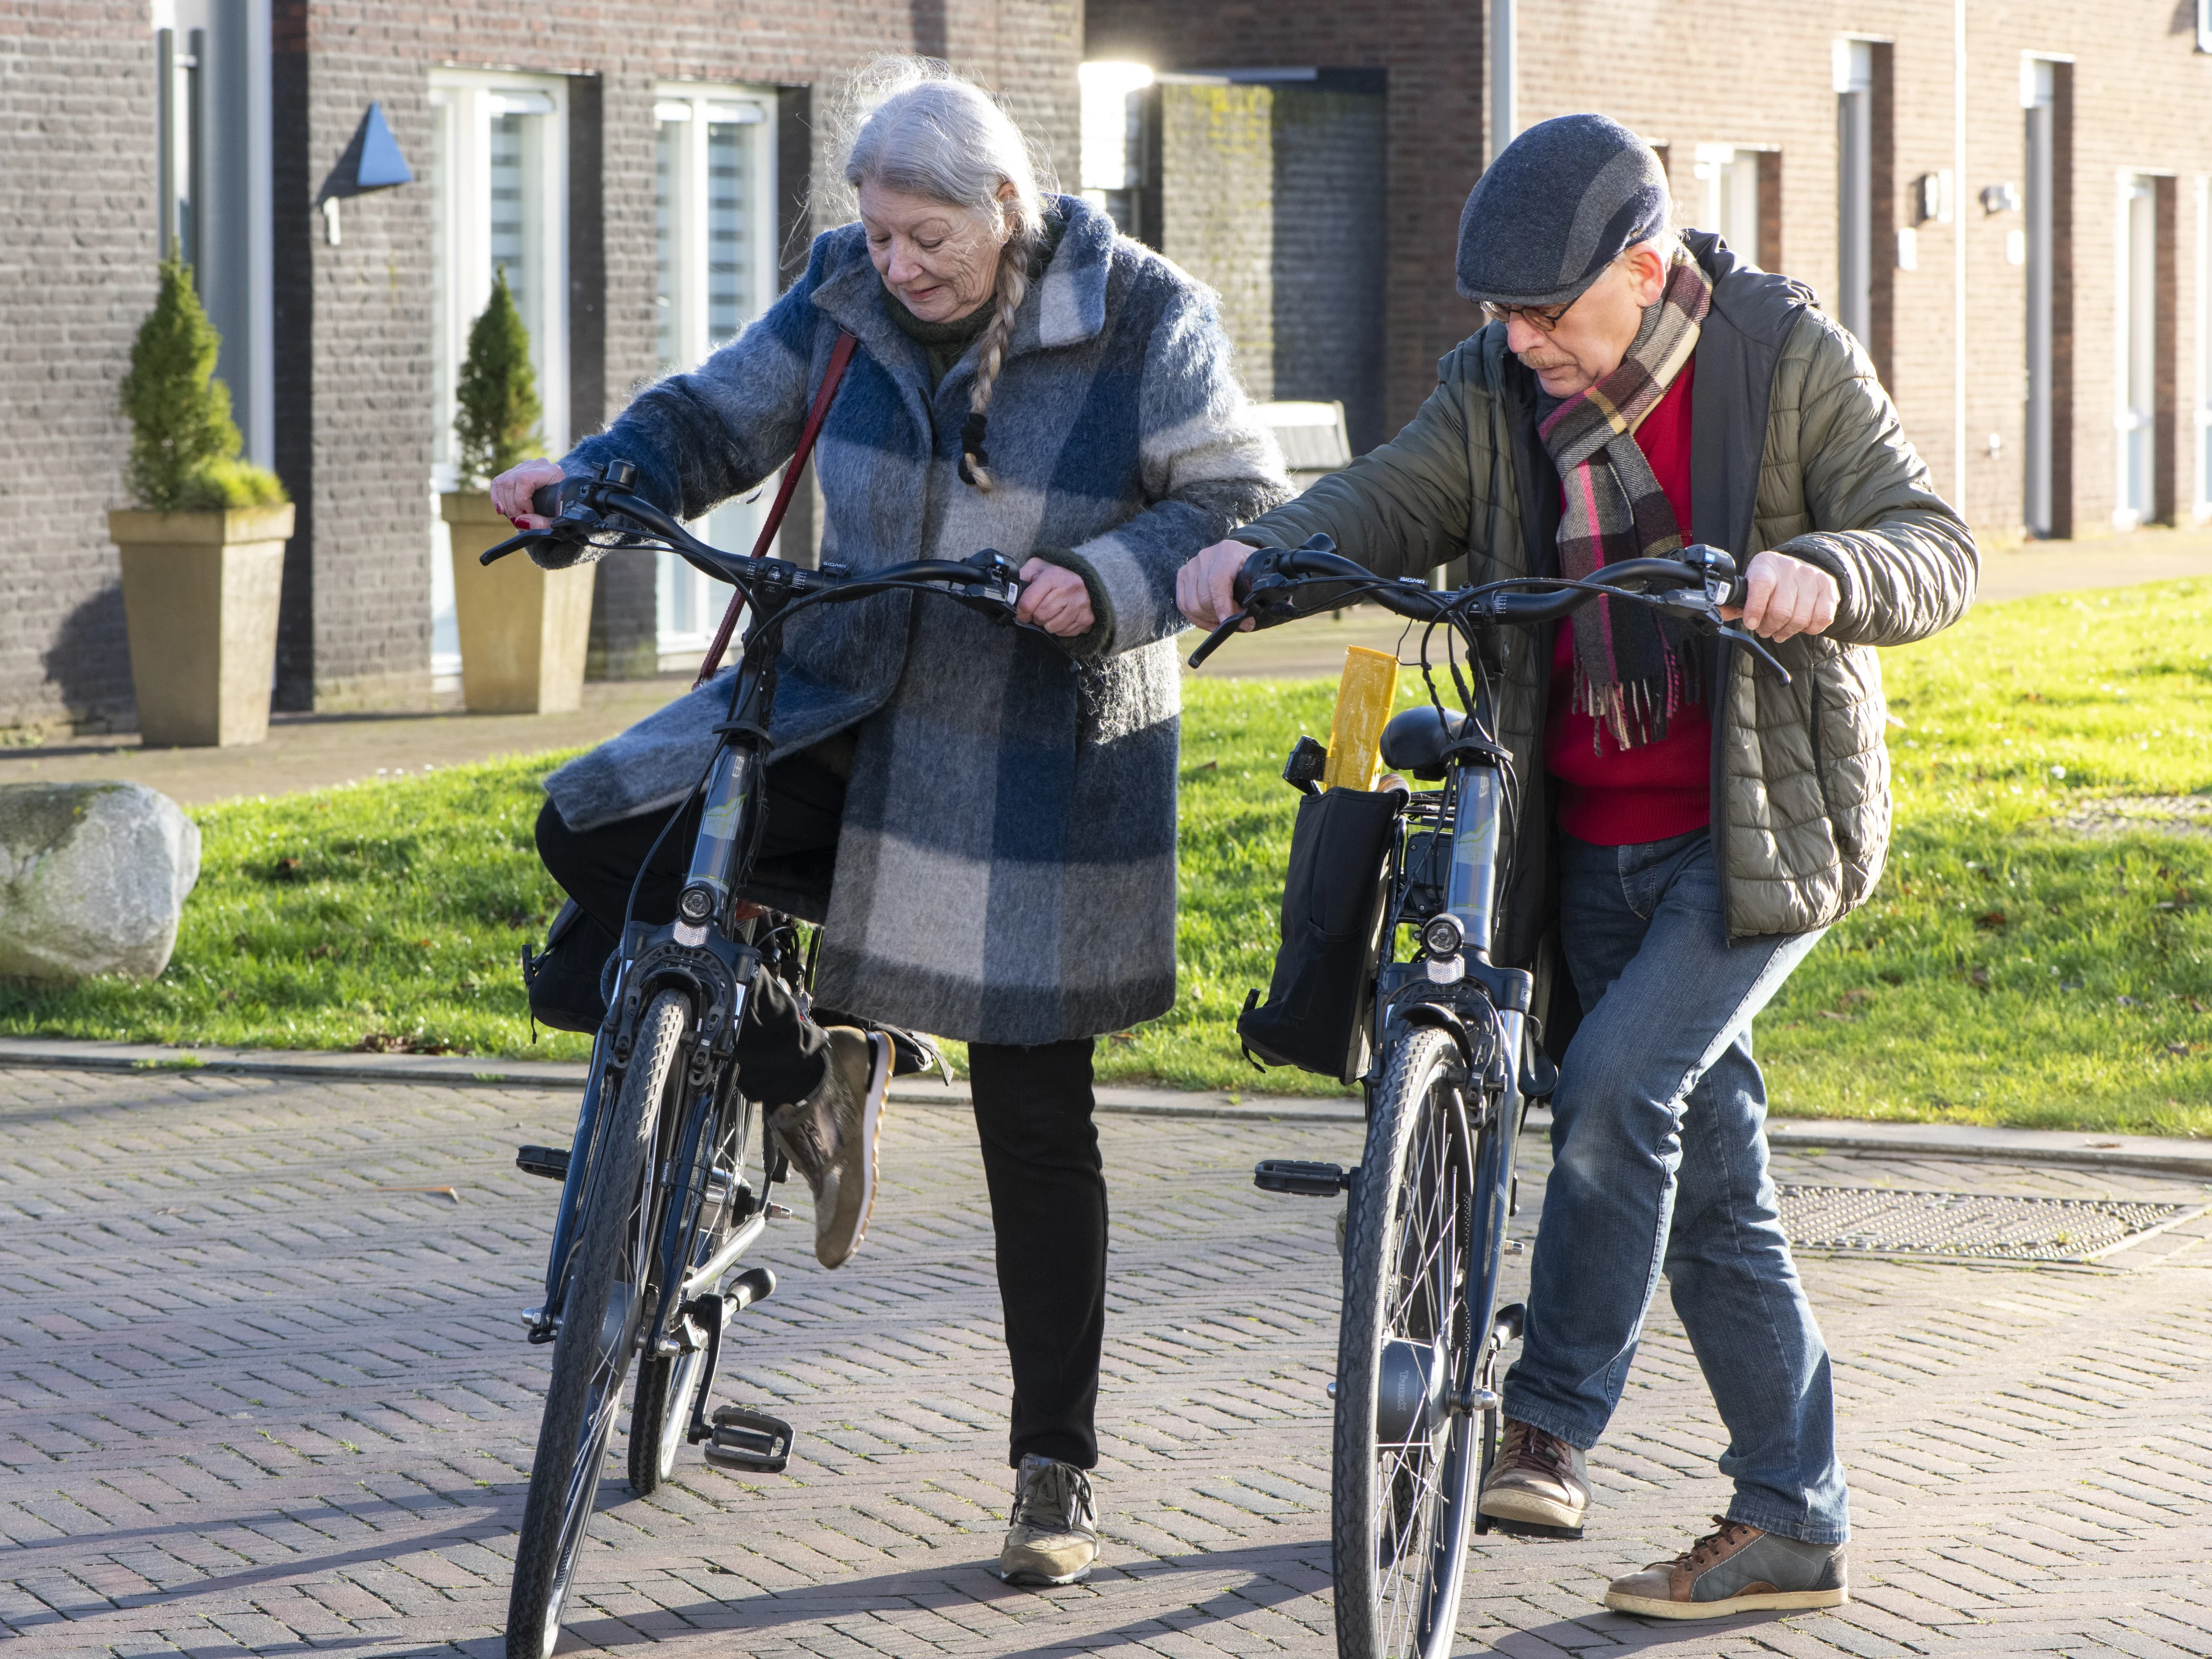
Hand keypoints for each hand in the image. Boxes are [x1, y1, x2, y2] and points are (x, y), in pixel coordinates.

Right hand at [490, 458, 567, 527]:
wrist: (564, 501)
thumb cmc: (562, 510)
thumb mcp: (557, 519)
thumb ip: (541, 523)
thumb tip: (519, 521)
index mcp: (551, 472)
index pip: (524, 479)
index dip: (521, 499)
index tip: (528, 513)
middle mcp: (537, 465)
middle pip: (511, 481)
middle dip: (511, 505)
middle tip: (518, 520)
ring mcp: (525, 466)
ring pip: (502, 481)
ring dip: (503, 503)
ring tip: (513, 517)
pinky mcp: (516, 471)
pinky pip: (499, 481)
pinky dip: (497, 497)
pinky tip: (501, 509)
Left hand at [1016, 559, 1094, 636]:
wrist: (1089, 577)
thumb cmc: (1058, 575)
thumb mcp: (1038, 567)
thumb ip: (1022, 576)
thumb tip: (1008, 593)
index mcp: (1053, 576)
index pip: (1028, 603)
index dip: (1021, 612)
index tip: (1022, 613)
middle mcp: (1069, 589)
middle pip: (1040, 617)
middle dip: (1036, 617)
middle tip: (1039, 610)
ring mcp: (1080, 605)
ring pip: (1052, 627)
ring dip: (1048, 624)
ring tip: (1052, 612)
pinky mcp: (1087, 618)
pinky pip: (1065, 632)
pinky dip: (1061, 628)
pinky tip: (1064, 616)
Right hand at [1177, 538, 1255, 630]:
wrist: (1235, 554)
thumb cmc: (1248, 566)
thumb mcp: (1257, 573)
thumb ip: (1255, 591)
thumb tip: (1247, 619)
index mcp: (1226, 553)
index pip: (1217, 581)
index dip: (1221, 604)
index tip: (1227, 622)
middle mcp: (1205, 557)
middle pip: (1204, 597)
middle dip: (1220, 616)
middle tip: (1237, 623)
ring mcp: (1191, 566)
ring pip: (1192, 605)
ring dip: (1208, 619)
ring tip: (1224, 622)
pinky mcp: (1182, 576)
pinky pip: (1183, 605)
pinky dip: (1197, 619)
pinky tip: (1210, 622)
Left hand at [1721, 549, 1838, 642]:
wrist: (1802, 565)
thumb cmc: (1770, 581)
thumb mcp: (1750, 585)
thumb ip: (1735, 602)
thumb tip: (1717, 613)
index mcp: (1766, 565)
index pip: (1761, 586)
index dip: (1755, 609)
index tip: (1751, 624)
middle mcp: (1790, 568)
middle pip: (1781, 610)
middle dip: (1770, 627)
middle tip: (1765, 630)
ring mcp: (1811, 577)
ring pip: (1800, 618)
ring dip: (1787, 631)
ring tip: (1780, 630)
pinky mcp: (1828, 588)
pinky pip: (1821, 619)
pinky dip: (1809, 629)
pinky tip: (1800, 625)